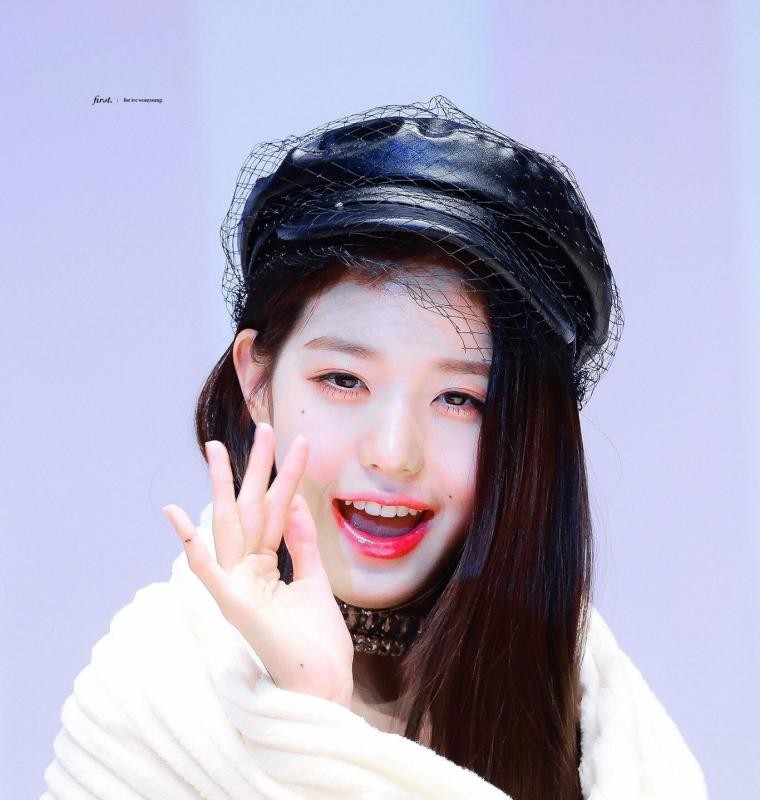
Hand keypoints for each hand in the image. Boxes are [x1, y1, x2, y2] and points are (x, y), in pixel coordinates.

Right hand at [162, 424, 353, 706]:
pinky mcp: (236, 608)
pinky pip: (210, 575)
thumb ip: (303, 544)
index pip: (269, 513)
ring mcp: (236, 589)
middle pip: (247, 510)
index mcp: (261, 569)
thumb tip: (295, 505)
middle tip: (260, 428)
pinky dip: (193, 548)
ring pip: (230, 527)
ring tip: (216, 450)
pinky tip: (178, 519)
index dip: (277, 477)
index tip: (283, 444)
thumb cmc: (316, 642)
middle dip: (254, 468)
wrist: (322, 686)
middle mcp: (245, 574)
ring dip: (222, 487)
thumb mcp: (313, 581)